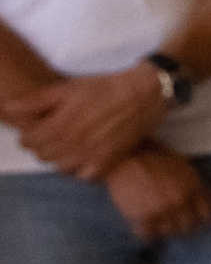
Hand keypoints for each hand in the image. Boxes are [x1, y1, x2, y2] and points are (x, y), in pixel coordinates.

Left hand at [10, 64, 170, 179]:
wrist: (145, 94)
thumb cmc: (104, 87)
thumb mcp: (68, 88)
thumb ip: (37, 101)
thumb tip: (9, 108)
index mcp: (61, 123)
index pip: (29, 142)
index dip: (28, 134)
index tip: (37, 127)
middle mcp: (74, 143)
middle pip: (43, 156)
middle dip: (42, 146)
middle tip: (52, 134)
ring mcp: (91, 155)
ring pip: (60, 168)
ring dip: (59, 158)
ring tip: (68, 144)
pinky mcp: (108, 162)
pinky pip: (84, 176)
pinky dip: (80, 169)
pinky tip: (84, 155)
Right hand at [104, 146, 210, 239]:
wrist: (127, 154)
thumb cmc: (155, 156)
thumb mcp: (182, 166)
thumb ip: (196, 185)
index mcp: (192, 187)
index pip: (207, 213)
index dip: (203, 217)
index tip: (197, 218)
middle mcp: (180, 200)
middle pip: (190, 226)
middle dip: (184, 225)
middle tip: (176, 222)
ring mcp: (162, 210)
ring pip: (171, 233)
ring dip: (166, 230)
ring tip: (159, 225)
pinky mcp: (143, 216)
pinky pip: (149, 236)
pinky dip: (147, 234)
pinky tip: (143, 228)